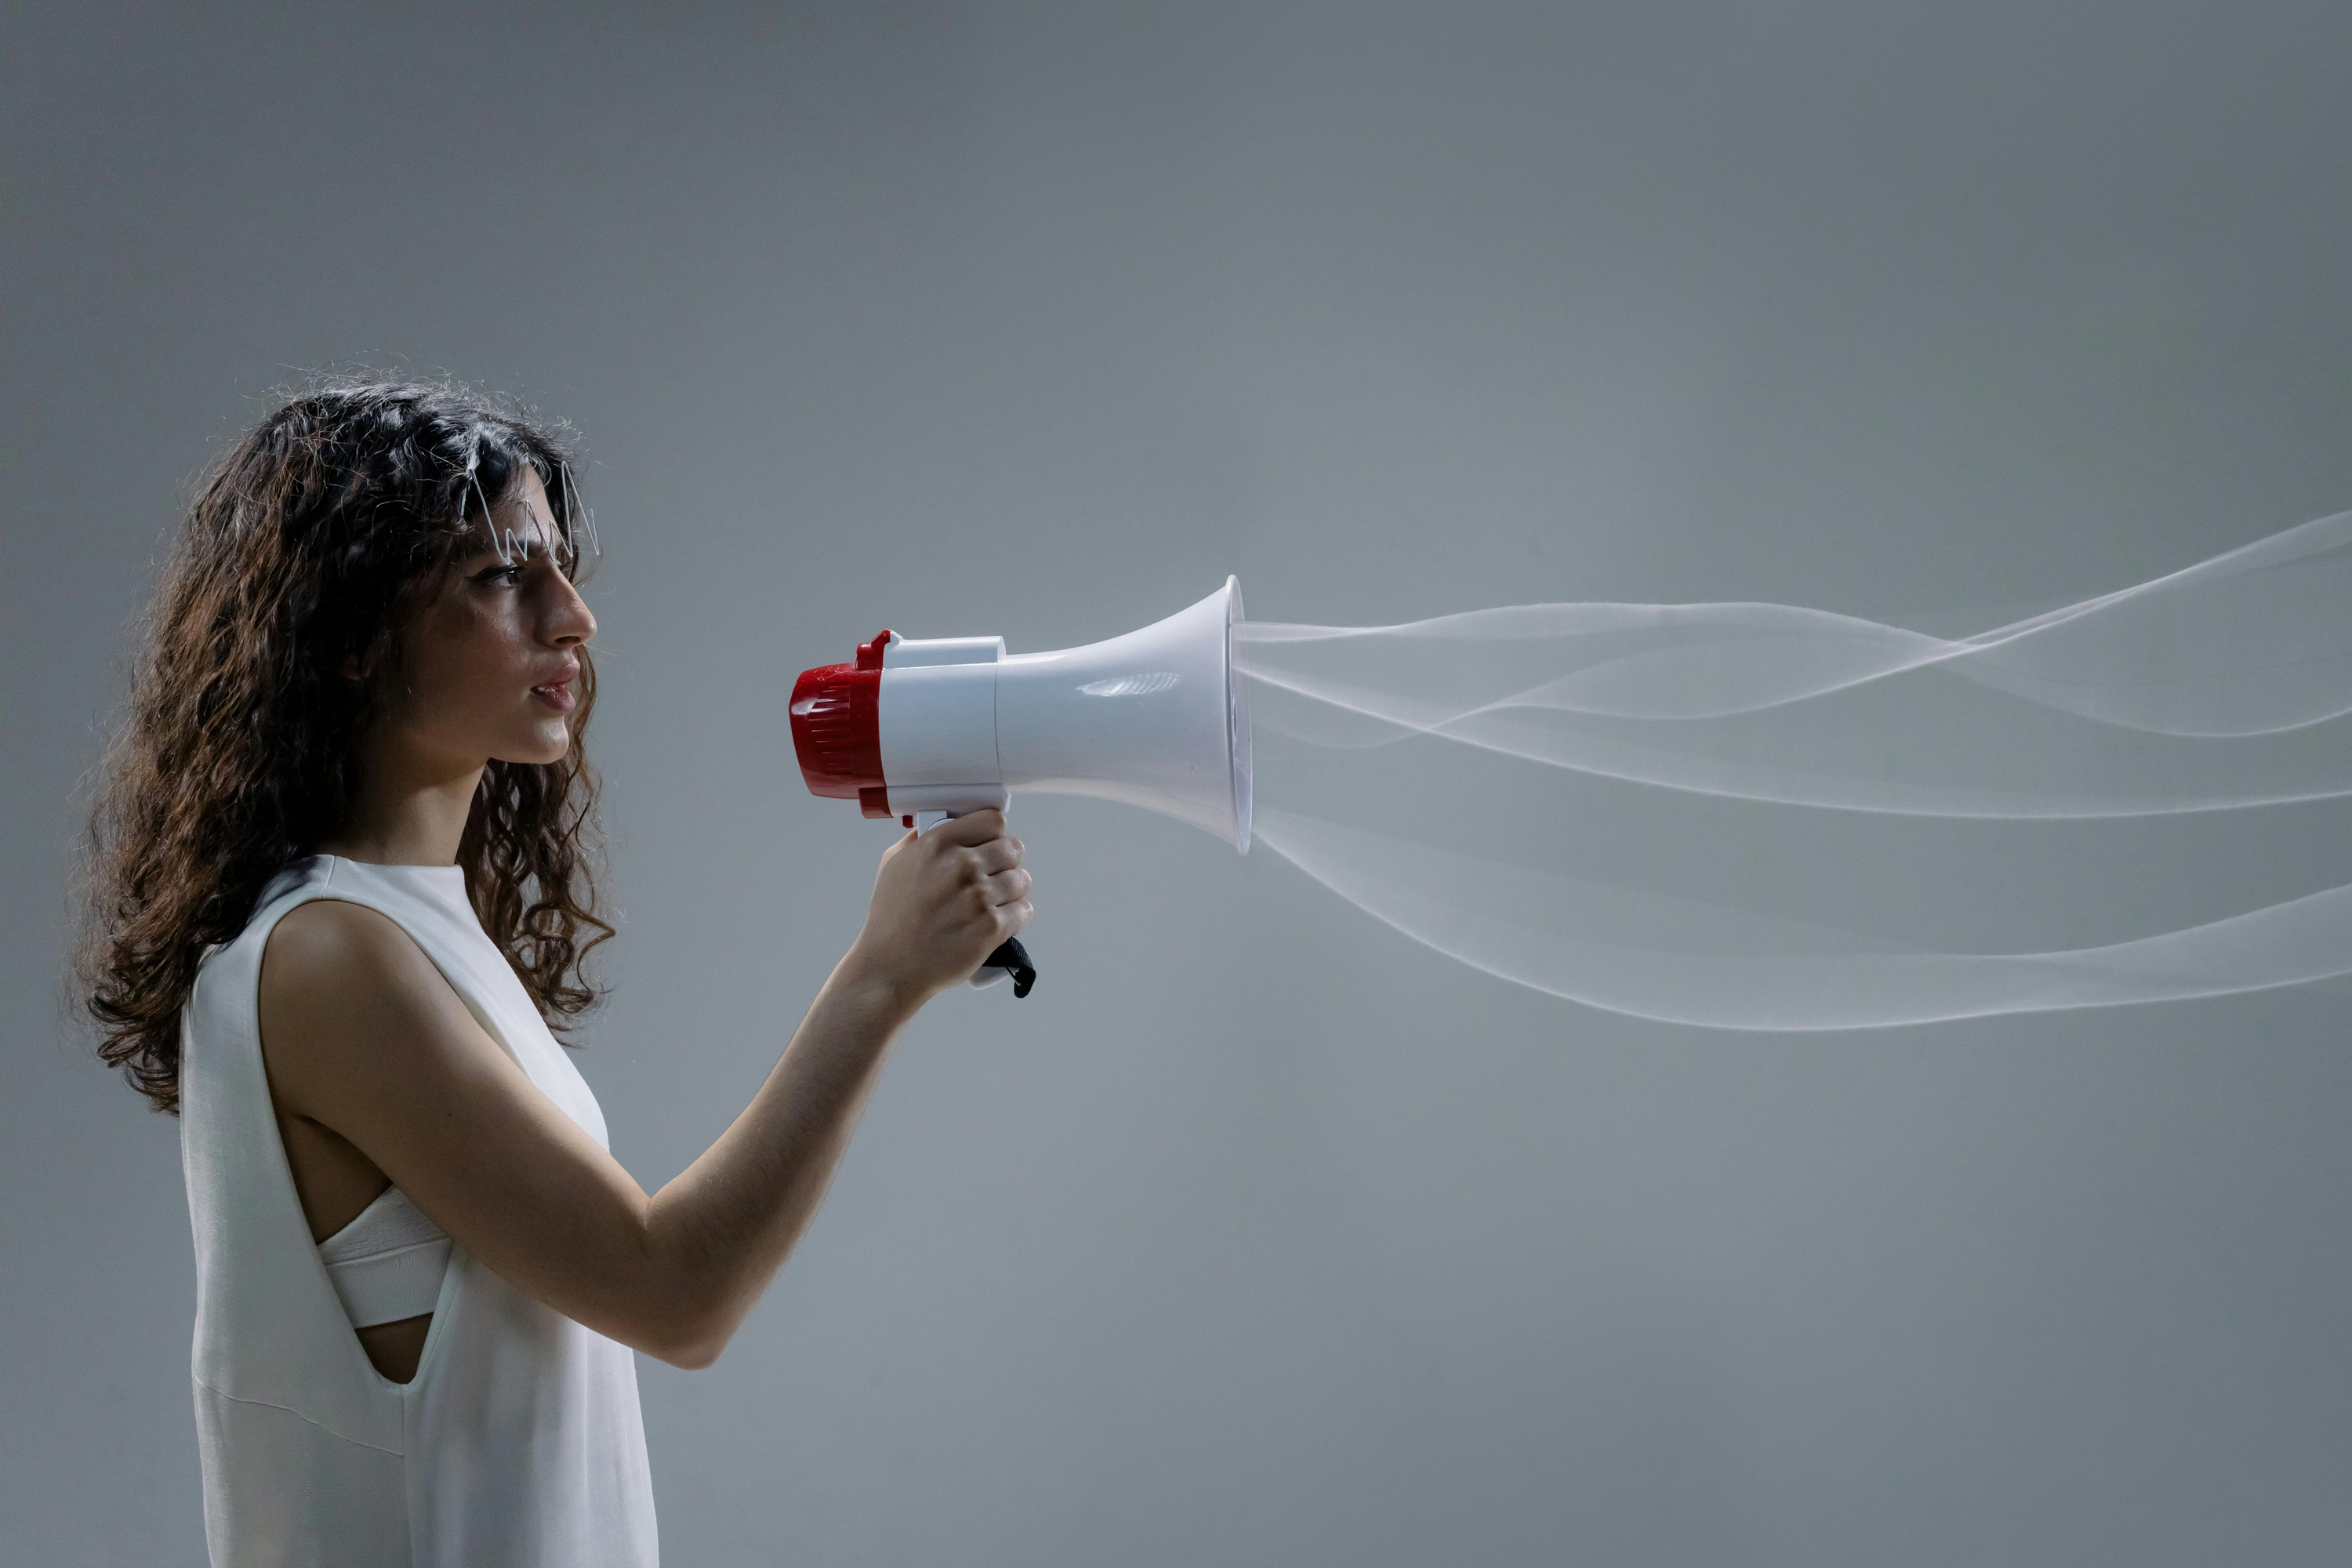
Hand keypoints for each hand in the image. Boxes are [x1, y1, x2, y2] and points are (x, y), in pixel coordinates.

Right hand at [844, 809, 1032, 1002]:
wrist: (891, 966)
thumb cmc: (891, 917)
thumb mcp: (894, 863)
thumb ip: (921, 839)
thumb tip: (945, 821)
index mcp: (938, 844)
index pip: (993, 820)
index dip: (994, 833)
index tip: (989, 843)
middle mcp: (962, 867)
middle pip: (1013, 848)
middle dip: (1006, 861)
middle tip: (994, 874)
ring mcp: (979, 898)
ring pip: (1021, 880)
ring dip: (1012, 890)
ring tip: (995, 900)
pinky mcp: (992, 928)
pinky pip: (1024, 910)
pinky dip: (1016, 915)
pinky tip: (999, 919)